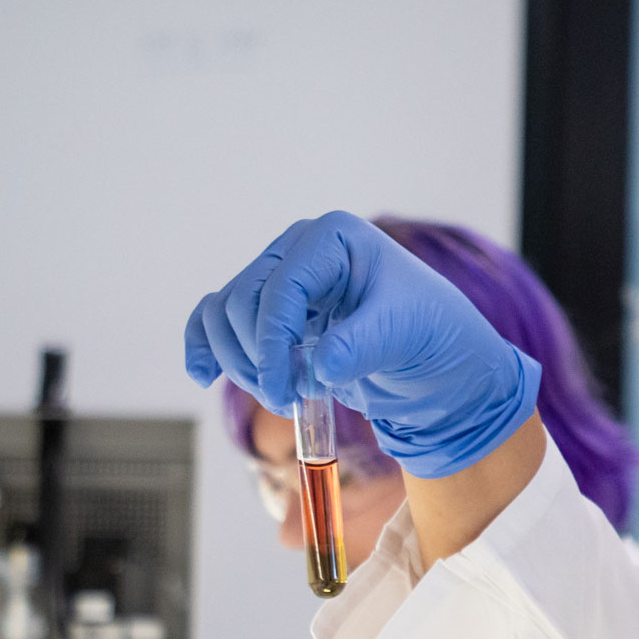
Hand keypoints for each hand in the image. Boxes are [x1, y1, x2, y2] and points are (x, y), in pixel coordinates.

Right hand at [183, 211, 539, 477]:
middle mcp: (299, 251)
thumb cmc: (428, 332)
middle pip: (242, 300)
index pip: (280, 287)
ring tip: (281, 396)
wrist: (434, 358)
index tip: (282, 389)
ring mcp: (281, 279)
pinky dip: (207, 346)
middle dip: (256, 357)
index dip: (271, 341)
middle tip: (289, 399)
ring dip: (239, 362)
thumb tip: (320, 364)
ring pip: (225, 314)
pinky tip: (204, 375)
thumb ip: (362, 344)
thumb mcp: (403, 333)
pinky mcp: (271, 312)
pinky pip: (217, 319)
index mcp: (333, 239)